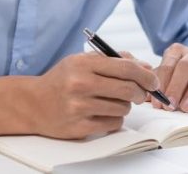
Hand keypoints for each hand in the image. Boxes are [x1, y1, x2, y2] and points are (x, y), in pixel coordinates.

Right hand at [30, 52, 161, 138]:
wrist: (33, 103)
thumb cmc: (63, 80)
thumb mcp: (82, 61)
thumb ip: (113, 60)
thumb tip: (145, 67)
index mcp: (82, 64)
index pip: (125, 67)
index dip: (145, 74)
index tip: (153, 80)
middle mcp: (80, 84)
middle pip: (128, 89)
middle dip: (140, 92)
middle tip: (140, 93)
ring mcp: (79, 107)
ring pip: (122, 108)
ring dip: (125, 105)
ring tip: (112, 101)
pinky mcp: (79, 127)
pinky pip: (113, 124)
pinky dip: (114, 119)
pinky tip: (103, 113)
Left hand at [151, 42, 187, 113]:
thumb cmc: (180, 73)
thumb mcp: (168, 73)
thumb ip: (158, 82)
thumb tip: (145, 97)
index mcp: (176, 51)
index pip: (167, 66)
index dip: (162, 84)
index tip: (158, 102)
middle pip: (185, 67)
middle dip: (177, 87)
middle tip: (171, 104)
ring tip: (185, 108)